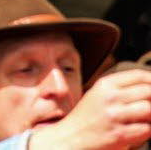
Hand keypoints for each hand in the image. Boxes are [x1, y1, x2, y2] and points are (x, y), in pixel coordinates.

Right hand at [31, 69, 150, 149]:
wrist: (70, 138)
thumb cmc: (86, 118)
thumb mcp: (98, 94)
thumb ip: (120, 89)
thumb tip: (147, 88)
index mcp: (104, 84)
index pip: (137, 75)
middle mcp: (109, 97)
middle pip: (147, 91)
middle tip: (150, 105)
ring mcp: (114, 115)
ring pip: (148, 109)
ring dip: (150, 115)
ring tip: (143, 118)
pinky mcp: (120, 134)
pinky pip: (146, 129)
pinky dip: (146, 130)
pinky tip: (137, 129)